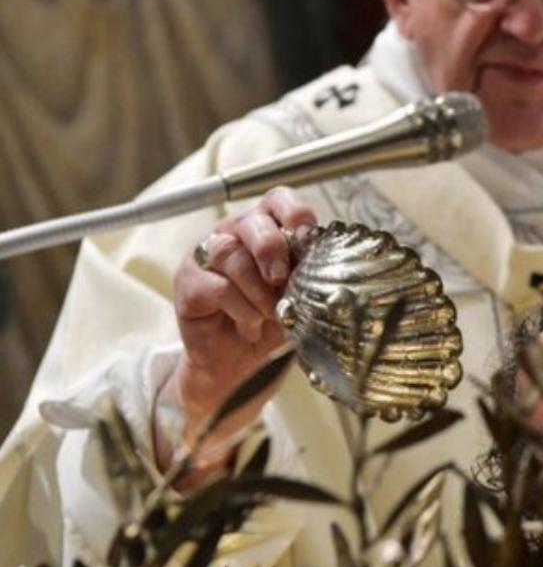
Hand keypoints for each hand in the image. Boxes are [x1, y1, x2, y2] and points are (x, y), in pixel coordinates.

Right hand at [158, 187, 315, 475]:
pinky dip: (240, 308)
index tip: (309, 238)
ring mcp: (206, 256)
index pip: (279, 200)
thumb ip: (308, 274)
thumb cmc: (273, 323)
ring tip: (269, 313)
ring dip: (257, 288)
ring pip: (230, 252)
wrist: (240, 366)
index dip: (295, 213)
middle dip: (272, 249)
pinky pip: (215, 285)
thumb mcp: (299, 296)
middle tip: (282, 279)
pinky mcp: (188, 283)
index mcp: (267, 228)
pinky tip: (250, 324)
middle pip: (251, 220)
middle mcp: (234, 234)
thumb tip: (330, 264)